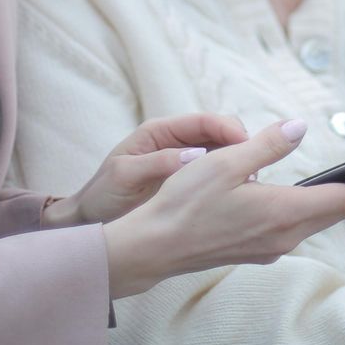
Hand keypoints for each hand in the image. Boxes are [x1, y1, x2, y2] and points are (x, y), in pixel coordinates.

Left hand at [45, 113, 247, 226]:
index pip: (203, 122)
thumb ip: (157, 163)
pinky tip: (240, 196)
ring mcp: (183, 163)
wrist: (90, 223)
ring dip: (238, 165)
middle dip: (240, 147)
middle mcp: (175, 143)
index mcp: (159, 132)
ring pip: (222, 155)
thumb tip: (195, 155)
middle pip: (219, 134)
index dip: (229, 129)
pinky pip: (215, 177)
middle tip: (254, 168)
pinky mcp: (187, 184)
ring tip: (251, 184)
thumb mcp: (125, 176)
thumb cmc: (102, 196)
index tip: (247, 145)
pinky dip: (230, 182)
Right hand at [102, 118, 344, 298]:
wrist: (154, 247)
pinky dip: (314, 208)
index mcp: (284, 212)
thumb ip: (267, 145)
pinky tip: (308, 196)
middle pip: (338, 211)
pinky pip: (297, 226)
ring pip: (318, 220)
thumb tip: (298, 128)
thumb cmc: (185, 203)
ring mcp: (271, 246)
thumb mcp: (226, 161)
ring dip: (341, 200)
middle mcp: (285, 235)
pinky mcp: (257, 250)